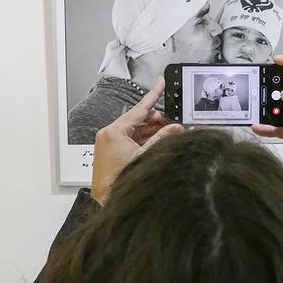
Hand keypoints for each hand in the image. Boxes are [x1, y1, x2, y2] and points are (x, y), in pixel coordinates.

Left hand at [90, 77, 182, 204]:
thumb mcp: (145, 156)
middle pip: (137, 119)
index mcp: (114, 131)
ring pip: (134, 129)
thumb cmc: (120, 181)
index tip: (160, 83)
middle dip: (155, 119)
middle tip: (172, 120)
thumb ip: (162, 139)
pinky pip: (129, 139)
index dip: (152, 95)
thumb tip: (176, 128)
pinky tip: (156, 141)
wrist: (107, 199)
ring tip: (168, 131)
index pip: (138, 108)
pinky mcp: (111, 150)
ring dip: (150, 130)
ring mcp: (109, 142)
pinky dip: (143, 138)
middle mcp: (109, 134)